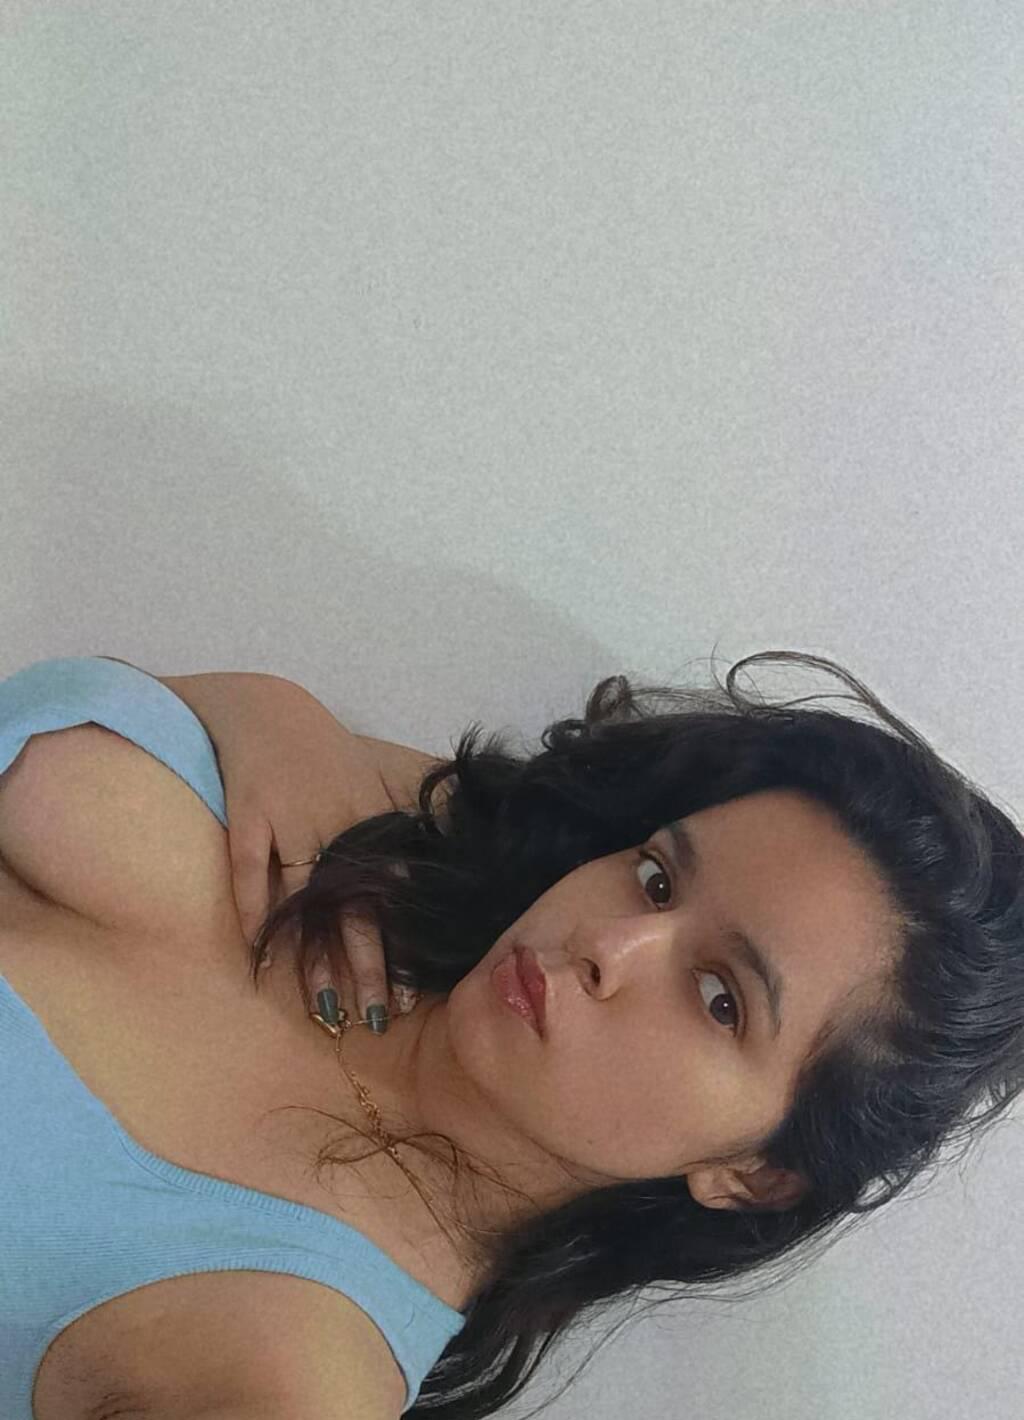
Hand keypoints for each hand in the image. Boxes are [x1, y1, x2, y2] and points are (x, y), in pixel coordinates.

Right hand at [160, 672, 424, 1027]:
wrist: (267, 710)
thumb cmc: (325, 759)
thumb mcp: (372, 792)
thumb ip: (397, 841)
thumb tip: (428, 894)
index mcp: (371, 824)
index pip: (389, 900)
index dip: (399, 949)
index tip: (410, 999)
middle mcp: (337, 824)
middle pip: (353, 908)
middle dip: (365, 967)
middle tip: (374, 1018)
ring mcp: (290, 819)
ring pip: (303, 900)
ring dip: (312, 957)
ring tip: (321, 1007)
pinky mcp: (249, 813)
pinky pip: (249, 869)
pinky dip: (251, 909)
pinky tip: (258, 952)